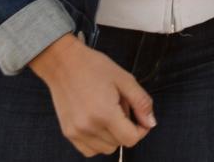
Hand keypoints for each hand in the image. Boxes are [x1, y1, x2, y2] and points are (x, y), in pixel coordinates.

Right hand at [29, 34, 154, 156]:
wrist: (63, 63)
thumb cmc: (93, 67)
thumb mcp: (125, 79)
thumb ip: (141, 103)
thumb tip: (150, 123)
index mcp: (104, 113)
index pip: (131, 139)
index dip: (141, 130)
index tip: (140, 118)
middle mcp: (88, 127)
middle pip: (119, 144)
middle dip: (126, 129)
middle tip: (121, 108)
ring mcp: (76, 132)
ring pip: (105, 149)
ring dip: (112, 136)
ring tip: (108, 113)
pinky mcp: (67, 133)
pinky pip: (89, 150)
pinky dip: (98, 142)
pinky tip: (98, 123)